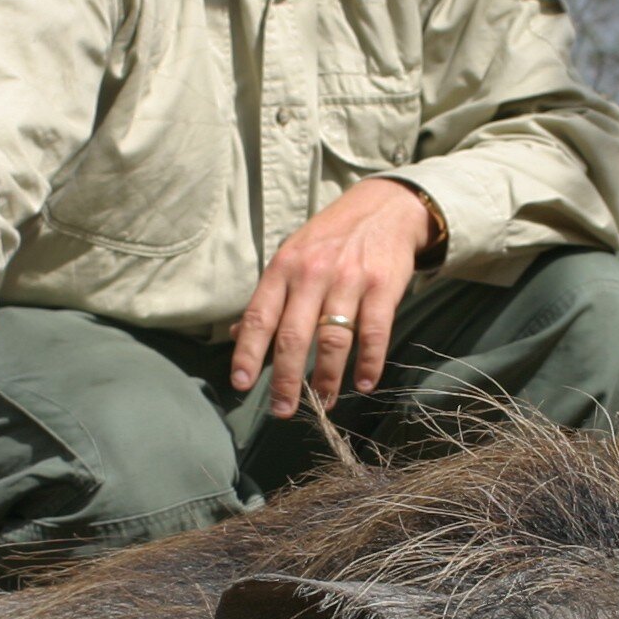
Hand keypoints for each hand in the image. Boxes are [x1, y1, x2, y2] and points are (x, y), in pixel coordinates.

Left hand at [228, 178, 436, 417]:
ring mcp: (349, 280)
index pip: (259, 316)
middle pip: (293, 336)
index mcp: (283, 268)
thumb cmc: (331, 239)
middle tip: (282, 410)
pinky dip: (368, 363)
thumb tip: (234, 334)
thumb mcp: (292, 256)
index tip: (240, 385)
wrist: (384, 208)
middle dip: (285, 379)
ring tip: (324, 402)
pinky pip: (374, 334)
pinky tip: (363, 383)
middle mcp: (312, 274)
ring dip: (327, 378)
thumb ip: (269, 297)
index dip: (247, 354)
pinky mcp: (383, 287)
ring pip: (332, 340)